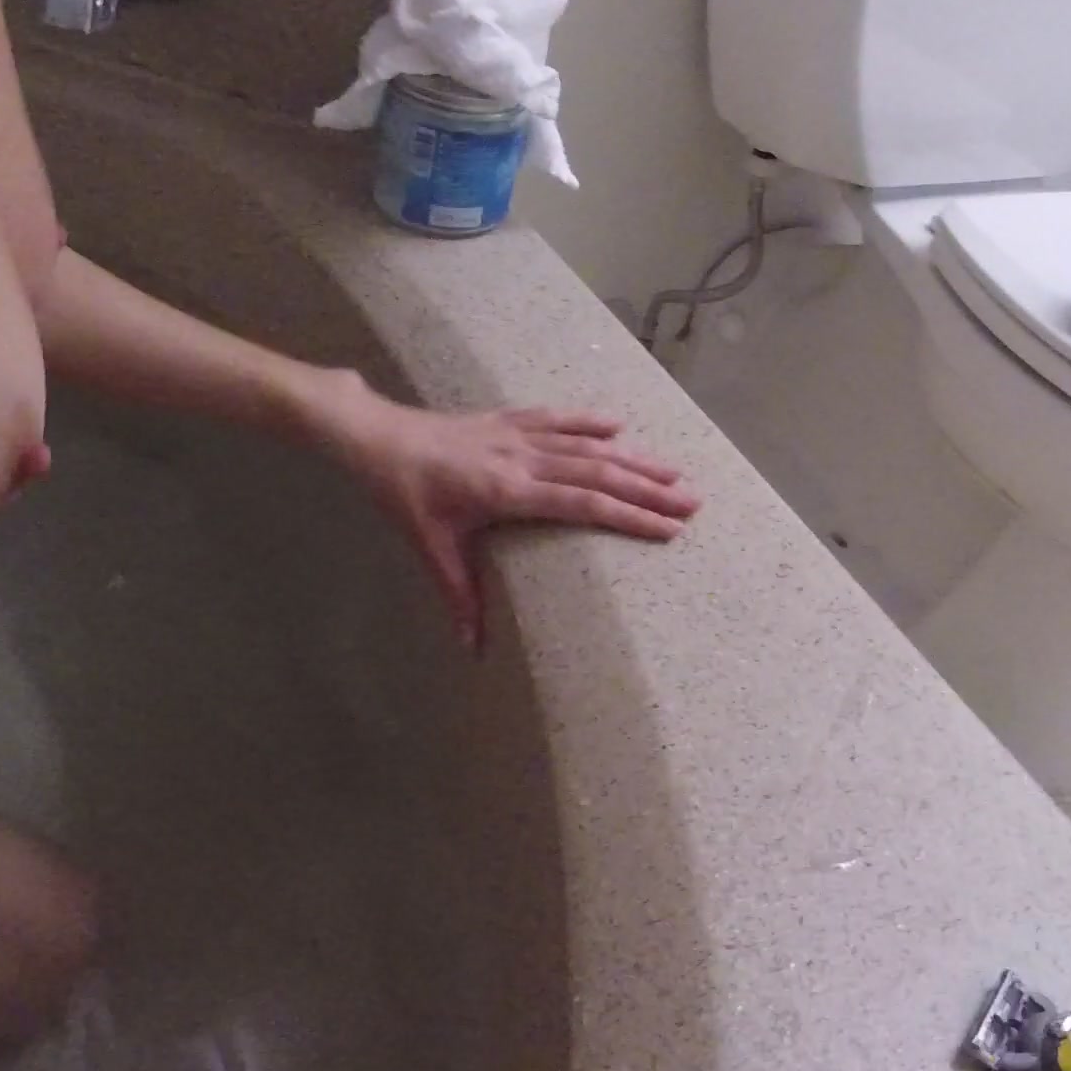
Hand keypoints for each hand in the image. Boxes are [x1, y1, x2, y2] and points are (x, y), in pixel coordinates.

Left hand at [317, 384, 699, 650]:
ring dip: (633, 458)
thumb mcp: (431, 550)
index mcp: (509, 490)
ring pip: (587, 444)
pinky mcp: (507, 421)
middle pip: (598, 472)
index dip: (628, 514)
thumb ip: (459, 598)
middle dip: (649, 488)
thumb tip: (473, 651)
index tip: (668, 527)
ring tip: (675, 471)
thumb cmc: (404, 496)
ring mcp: (517, 435)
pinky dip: (591, 422)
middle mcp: (522, 459)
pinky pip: (558, 419)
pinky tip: (619, 427)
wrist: (376, 438)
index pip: (582, 503)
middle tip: (693, 502)